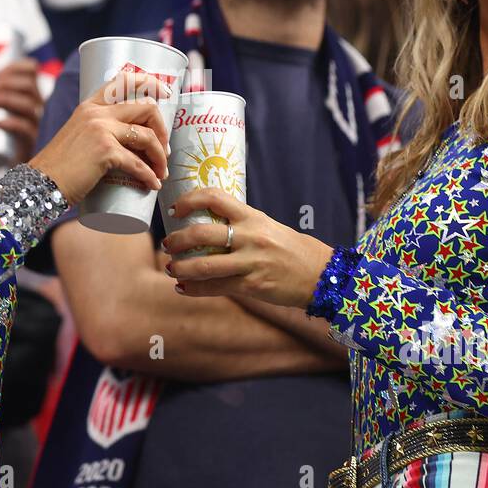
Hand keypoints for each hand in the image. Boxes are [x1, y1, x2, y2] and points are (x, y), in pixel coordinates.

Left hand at [0, 58, 42, 162]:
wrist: (22, 170)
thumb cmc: (10, 136)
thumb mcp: (5, 111)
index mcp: (32, 95)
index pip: (32, 70)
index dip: (14, 67)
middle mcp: (39, 107)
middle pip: (29, 85)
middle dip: (5, 82)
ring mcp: (38, 124)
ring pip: (27, 105)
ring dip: (4, 98)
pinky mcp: (33, 143)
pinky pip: (26, 129)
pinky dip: (10, 123)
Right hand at [28, 71, 170, 205]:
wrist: (40, 184)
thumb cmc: (61, 166)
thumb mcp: (78, 136)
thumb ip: (98, 131)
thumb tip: (130, 143)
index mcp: (89, 105)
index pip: (123, 80)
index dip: (150, 82)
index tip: (167, 92)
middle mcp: (96, 112)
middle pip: (146, 107)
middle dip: (162, 129)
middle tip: (164, 149)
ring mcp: (101, 130)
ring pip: (147, 136)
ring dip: (160, 157)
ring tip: (161, 172)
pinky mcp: (105, 151)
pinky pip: (138, 163)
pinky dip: (150, 176)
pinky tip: (153, 184)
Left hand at [162, 187, 333, 309]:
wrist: (320, 273)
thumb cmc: (290, 248)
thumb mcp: (266, 226)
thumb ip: (240, 224)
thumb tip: (206, 224)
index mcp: (252, 217)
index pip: (214, 198)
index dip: (188, 201)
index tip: (175, 210)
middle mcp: (250, 237)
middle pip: (201, 234)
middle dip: (177, 240)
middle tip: (167, 244)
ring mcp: (251, 263)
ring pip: (204, 266)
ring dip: (181, 267)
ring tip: (171, 268)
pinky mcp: (252, 286)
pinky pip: (215, 288)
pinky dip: (194, 289)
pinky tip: (182, 288)